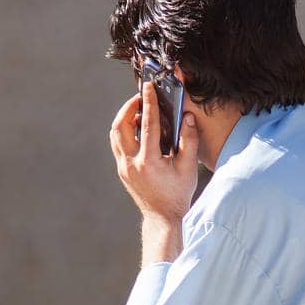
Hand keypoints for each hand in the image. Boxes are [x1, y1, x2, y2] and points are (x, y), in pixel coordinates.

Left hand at [109, 82, 198, 227]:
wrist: (162, 218)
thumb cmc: (177, 194)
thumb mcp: (188, 168)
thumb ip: (189, 140)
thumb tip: (187, 117)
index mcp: (149, 162)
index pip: (147, 125)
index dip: (149, 103)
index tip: (148, 87)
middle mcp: (132, 164)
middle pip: (120, 126)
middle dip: (129, 108)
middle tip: (141, 98)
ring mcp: (124, 168)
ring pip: (115, 135)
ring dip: (125, 119)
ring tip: (139, 111)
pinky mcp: (122, 170)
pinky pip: (118, 145)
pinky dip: (125, 132)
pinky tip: (138, 129)